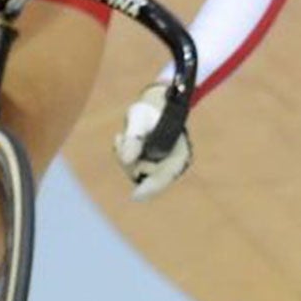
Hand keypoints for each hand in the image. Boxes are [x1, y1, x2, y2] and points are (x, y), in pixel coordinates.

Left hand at [113, 82, 190, 198]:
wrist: (152, 104)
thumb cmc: (150, 108)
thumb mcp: (140, 117)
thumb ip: (134, 138)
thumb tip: (127, 160)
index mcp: (179, 155)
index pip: (165, 177)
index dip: (150, 188)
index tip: (135, 196)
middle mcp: (170, 165)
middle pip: (146, 177)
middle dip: (129, 162)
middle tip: (121, 138)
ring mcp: (158, 166)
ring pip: (133, 172)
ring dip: (124, 155)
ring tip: (123, 134)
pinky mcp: (145, 165)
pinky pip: (128, 167)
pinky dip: (122, 154)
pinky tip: (122, 137)